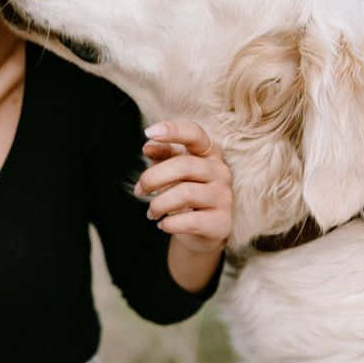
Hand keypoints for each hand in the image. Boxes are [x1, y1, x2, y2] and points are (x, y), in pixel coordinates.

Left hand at [135, 119, 233, 254]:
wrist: (200, 232)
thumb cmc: (185, 193)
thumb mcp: (173, 171)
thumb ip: (162, 155)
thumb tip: (148, 147)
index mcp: (209, 153)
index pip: (195, 134)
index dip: (173, 130)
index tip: (148, 132)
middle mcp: (221, 171)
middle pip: (183, 165)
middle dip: (152, 178)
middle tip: (139, 191)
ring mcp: (224, 197)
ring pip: (185, 193)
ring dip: (159, 204)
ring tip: (151, 212)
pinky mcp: (222, 223)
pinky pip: (190, 221)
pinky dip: (170, 223)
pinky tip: (163, 224)